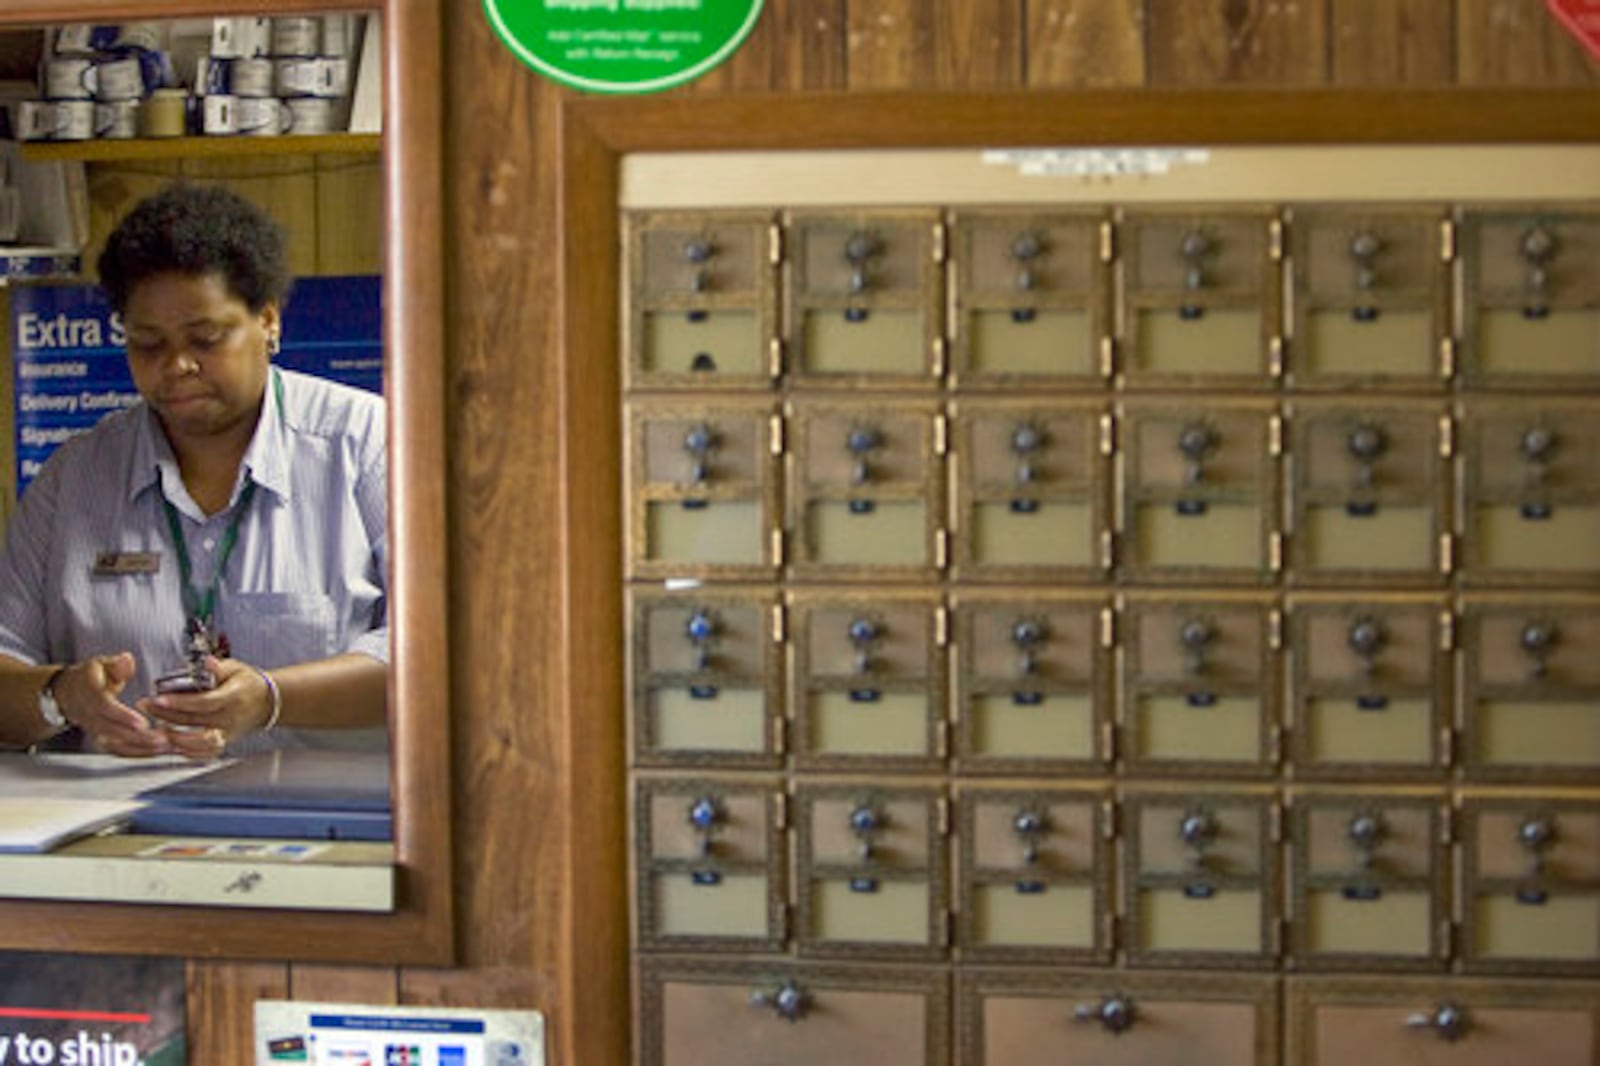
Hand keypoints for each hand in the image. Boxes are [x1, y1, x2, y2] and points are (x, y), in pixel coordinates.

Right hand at [54, 652, 173, 757]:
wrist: (68, 694)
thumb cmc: (92, 677)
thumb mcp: (101, 664)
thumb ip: (116, 664)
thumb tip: (126, 660)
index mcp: (89, 692)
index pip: (104, 707)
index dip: (122, 717)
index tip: (142, 723)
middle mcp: (89, 714)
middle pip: (111, 730)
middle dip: (137, 737)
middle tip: (161, 738)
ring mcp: (93, 729)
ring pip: (115, 744)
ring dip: (139, 748)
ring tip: (164, 746)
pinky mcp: (100, 739)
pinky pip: (117, 750)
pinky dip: (136, 753)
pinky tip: (156, 751)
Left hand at [139, 656, 272, 758]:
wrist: (266, 703)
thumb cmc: (246, 683)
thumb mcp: (235, 668)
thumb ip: (218, 667)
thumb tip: (206, 663)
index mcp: (234, 697)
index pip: (205, 702)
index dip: (181, 702)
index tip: (159, 698)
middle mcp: (230, 718)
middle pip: (194, 721)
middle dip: (165, 715)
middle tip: (145, 706)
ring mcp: (228, 733)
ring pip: (197, 742)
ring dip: (173, 737)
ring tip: (154, 728)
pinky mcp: (224, 743)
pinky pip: (204, 754)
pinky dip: (186, 752)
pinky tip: (170, 743)